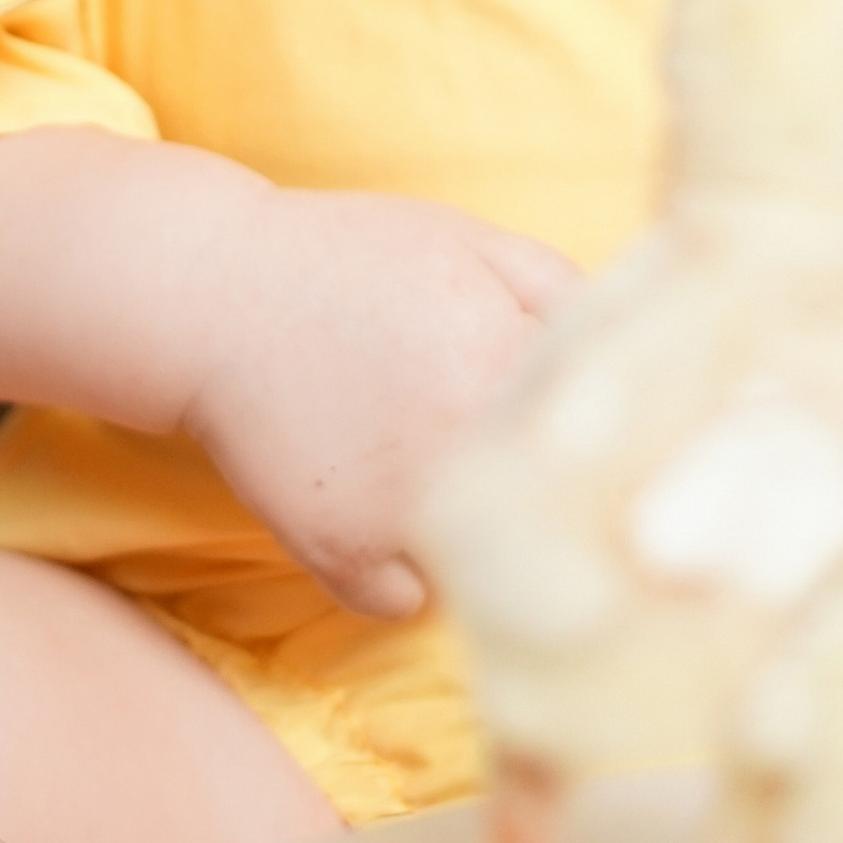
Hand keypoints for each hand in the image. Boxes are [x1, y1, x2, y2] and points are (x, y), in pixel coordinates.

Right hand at [182, 188, 574, 618]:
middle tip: (494, 454)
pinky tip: (380, 512)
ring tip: (430, 478)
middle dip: (538, 488)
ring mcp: (402, 511)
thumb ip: (563, 290)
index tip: (577, 431)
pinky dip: (401, 575)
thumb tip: (629, 355)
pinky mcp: (344, 556)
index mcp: (502, 359)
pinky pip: (409, 602)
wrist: (213, 294)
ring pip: (486, 565)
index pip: (601, 431)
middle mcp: (459, 444)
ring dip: (475, 536)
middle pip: (549, 509)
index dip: (590, 429)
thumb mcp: (470, 240)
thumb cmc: (352, 258)